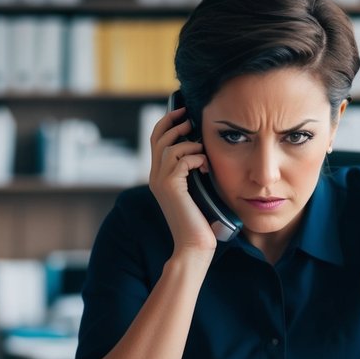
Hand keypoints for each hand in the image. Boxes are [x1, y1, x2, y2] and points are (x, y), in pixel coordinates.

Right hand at [148, 106, 216, 256]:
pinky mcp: (170, 187)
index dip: (167, 123)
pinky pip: (181, 159)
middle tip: (191, 117)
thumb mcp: (195, 190)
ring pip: (170, 147)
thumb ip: (192, 172)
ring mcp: (160, 182)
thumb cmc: (200, 222)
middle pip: (159, 137)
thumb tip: (202, 150)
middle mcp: (155, 177)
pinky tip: (205, 168)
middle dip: (175, 123)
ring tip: (203, 153)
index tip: (182, 112)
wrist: (194, 246)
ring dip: (190, 145)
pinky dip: (195, 158)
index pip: (156, 141)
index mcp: (159, 177)